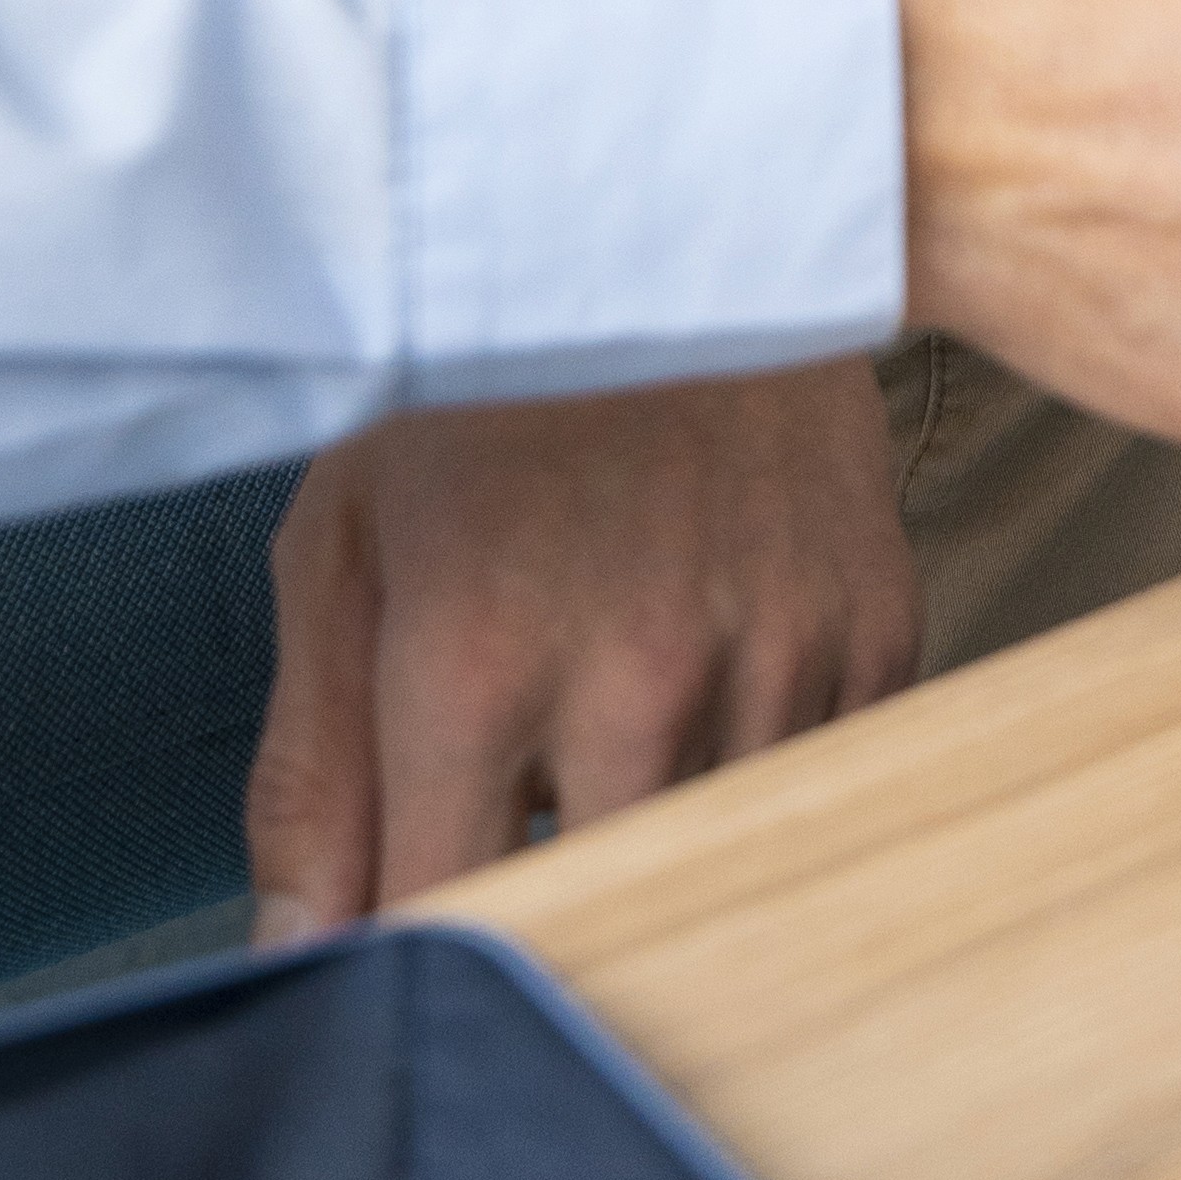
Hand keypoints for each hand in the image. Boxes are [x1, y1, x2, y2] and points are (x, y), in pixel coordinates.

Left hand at [245, 356, 917, 930]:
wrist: (691, 211)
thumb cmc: (489, 379)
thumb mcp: (345, 542)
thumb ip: (312, 775)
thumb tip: (302, 968)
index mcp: (480, 661)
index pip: (446, 929)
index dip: (418, 960)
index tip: (409, 936)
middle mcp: (644, 673)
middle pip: (592, 919)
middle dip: (543, 905)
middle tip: (515, 823)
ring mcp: (779, 652)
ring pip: (713, 864)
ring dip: (658, 835)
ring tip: (618, 720)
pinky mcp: (878, 627)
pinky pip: (817, 787)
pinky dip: (759, 771)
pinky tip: (714, 674)